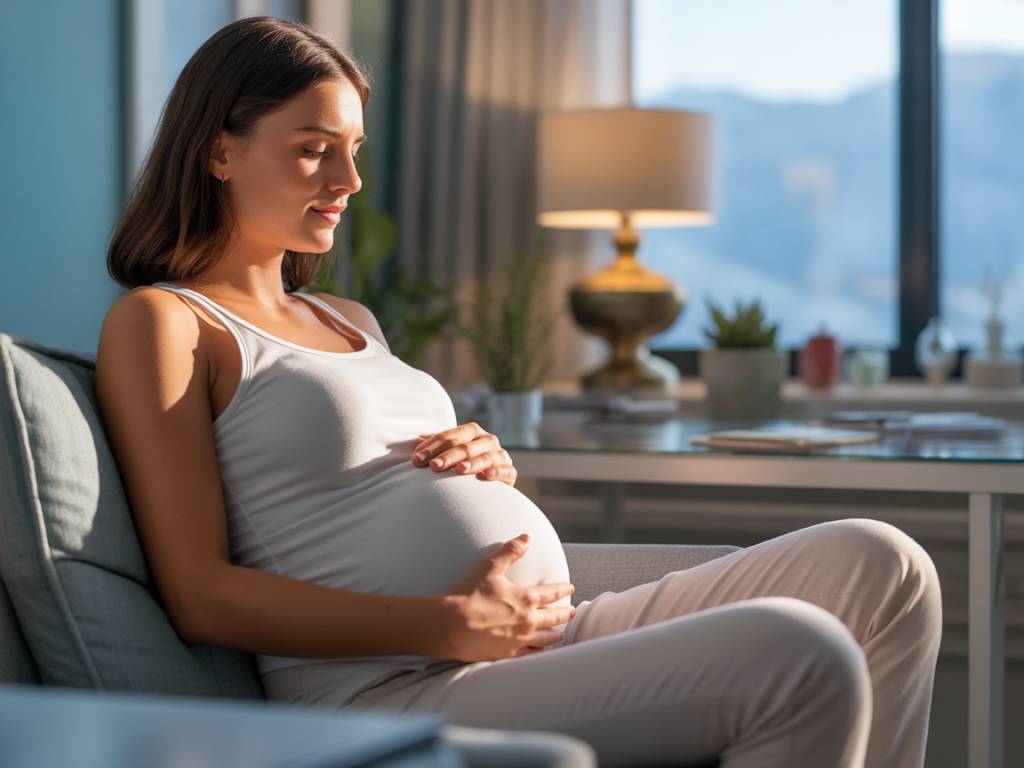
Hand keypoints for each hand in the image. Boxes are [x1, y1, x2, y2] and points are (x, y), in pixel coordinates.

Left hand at [411, 421, 516, 486]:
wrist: (488, 485)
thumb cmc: (463, 465)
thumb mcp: (450, 453)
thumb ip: (437, 445)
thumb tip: (419, 438)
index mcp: (472, 431)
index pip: (450, 436)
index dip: (432, 447)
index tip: (417, 459)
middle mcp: (488, 440)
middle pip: (466, 446)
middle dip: (448, 456)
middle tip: (434, 466)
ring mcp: (500, 455)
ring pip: (485, 457)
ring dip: (471, 463)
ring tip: (459, 470)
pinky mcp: (510, 472)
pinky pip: (505, 471)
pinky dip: (496, 472)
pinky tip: (484, 476)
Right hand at [431, 533, 575, 661]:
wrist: (451, 625)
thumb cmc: (469, 594)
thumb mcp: (490, 566)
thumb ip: (510, 551)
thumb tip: (527, 537)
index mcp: (526, 598)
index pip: (552, 593)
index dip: (563, 589)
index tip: (570, 587)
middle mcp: (528, 620)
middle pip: (554, 617)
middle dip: (565, 613)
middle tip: (573, 611)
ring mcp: (520, 639)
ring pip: (547, 638)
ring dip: (557, 634)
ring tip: (561, 633)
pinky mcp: (509, 654)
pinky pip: (532, 654)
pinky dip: (541, 651)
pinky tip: (543, 651)